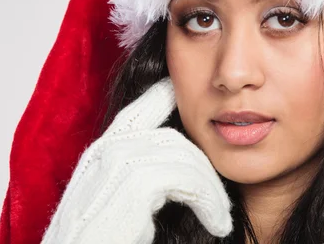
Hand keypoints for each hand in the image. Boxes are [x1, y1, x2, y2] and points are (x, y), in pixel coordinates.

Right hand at [41, 77, 231, 242]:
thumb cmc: (101, 237)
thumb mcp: (116, 200)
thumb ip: (138, 172)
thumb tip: (176, 162)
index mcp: (101, 151)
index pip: (138, 111)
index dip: (162, 97)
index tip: (181, 94)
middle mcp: (107, 149)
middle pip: (174, 139)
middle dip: (204, 168)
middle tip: (222, 201)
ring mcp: (118, 162)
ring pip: (185, 158)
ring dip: (211, 190)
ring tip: (221, 216)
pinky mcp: (134, 183)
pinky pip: (188, 180)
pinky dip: (209, 201)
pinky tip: (216, 222)